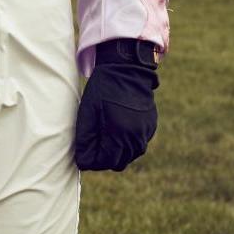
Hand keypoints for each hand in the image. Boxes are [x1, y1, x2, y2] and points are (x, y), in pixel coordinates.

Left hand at [75, 39, 158, 170]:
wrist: (127, 70)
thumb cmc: (102, 90)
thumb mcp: (88, 112)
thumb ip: (86, 138)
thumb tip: (82, 159)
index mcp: (119, 132)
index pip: (105, 161)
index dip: (92, 162)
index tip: (83, 156)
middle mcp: (136, 136)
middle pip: (118, 162)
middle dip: (103, 160)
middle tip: (91, 148)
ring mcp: (146, 132)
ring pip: (130, 155)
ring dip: (117, 153)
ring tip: (103, 139)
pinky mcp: (150, 127)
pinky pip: (139, 145)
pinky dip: (127, 144)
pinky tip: (116, 131)